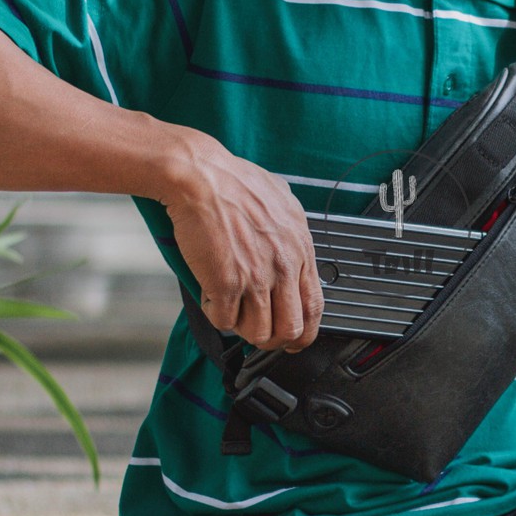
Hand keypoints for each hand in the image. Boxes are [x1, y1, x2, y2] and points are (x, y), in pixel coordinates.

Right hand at [159, 131, 322, 351]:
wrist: (201, 176)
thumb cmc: (235, 181)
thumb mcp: (283, 200)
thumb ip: (292, 227)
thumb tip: (293, 239)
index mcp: (300, 248)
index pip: (314, 306)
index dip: (305, 331)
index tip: (295, 339)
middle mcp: (283, 266)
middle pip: (291, 329)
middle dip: (275, 339)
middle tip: (258, 332)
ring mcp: (256, 277)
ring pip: (259, 333)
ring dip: (243, 328)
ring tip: (231, 310)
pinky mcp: (226, 283)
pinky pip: (225, 321)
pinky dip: (216, 315)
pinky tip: (211, 296)